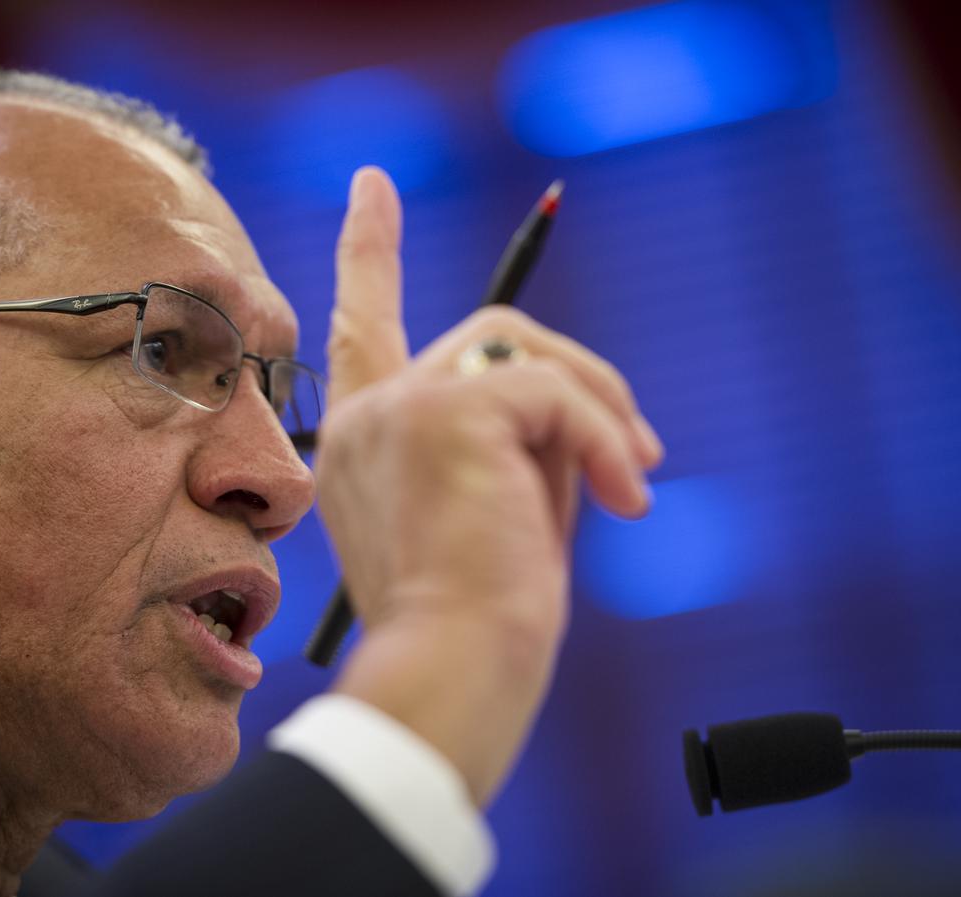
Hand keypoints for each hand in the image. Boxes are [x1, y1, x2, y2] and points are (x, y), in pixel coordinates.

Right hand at [317, 167, 662, 805]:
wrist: (454, 668)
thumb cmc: (480, 618)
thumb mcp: (494, 512)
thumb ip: (513, 442)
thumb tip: (586, 402)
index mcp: (362, 444)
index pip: (360, 325)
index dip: (368, 251)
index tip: (372, 185)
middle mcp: (364, 416)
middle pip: (485, 331)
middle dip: (576, 379)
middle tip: (640, 455)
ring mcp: (396, 407)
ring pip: (520, 347)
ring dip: (597, 408)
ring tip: (634, 485)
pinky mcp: (441, 410)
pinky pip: (550, 391)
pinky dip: (604, 440)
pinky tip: (626, 504)